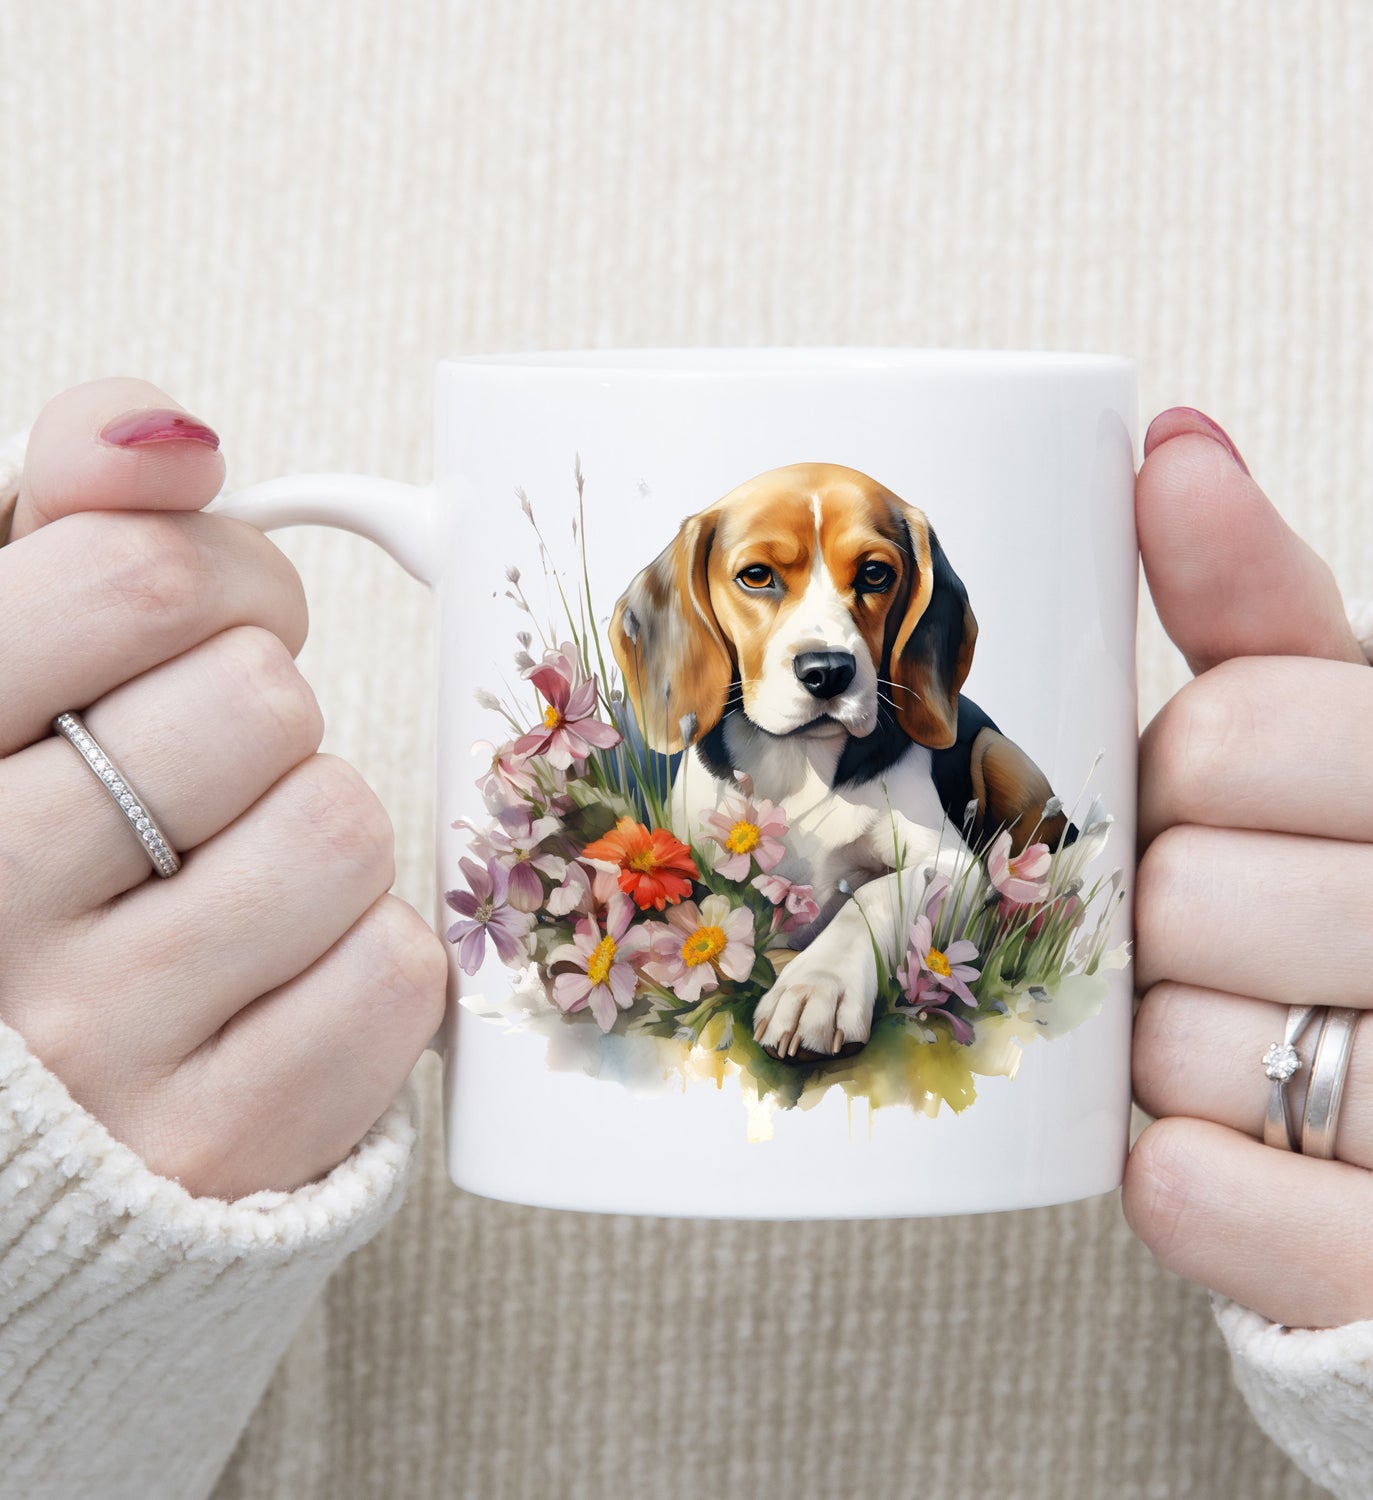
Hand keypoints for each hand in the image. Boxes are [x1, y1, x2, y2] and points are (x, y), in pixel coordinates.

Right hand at [0, 378, 444, 1198]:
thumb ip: (70, 521)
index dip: (222, 577)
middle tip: (211, 768)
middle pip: (260, 701)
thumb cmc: (27, 846)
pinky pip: (395, 973)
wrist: (29, 1112)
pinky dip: (365, 958)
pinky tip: (274, 978)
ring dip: (316, 833)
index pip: (135, 581)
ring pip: (340, 828)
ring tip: (230, 878)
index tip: (207, 620)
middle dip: (263, 711)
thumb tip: (173, 434)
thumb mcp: (3, 663)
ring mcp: (97, 1047)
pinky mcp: (219, 1145)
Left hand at [1123, 407, 1372, 1328]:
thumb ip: (1266, 603)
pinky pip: (1190, 1193)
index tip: (1222, 804)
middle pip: (1181, 894)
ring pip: (1172, 1048)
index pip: (1233, 731)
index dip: (1182, 776)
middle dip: (1167, 914)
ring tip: (1263, 1036)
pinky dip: (1182, 1174)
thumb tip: (1169, 443)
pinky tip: (1244, 1144)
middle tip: (1235, 935)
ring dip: (1170, 1046)